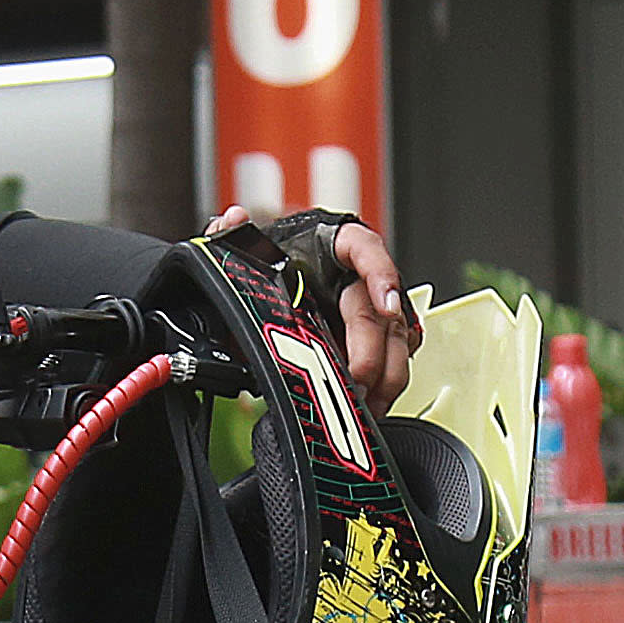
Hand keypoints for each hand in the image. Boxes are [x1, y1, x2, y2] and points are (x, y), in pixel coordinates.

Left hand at [204, 204, 416, 405]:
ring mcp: (368, 309)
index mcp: (331, 247)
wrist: (266, 295)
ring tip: (367, 402)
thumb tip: (230, 219)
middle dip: (372, 349)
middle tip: (358, 378)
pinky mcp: (373, 338)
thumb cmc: (267, 271)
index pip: (364, 249)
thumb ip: (229, 237)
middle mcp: (356, 277)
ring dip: (385, 374)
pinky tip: (372, 402)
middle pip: (379, 311)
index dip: (380, 275)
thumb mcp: (244, 257)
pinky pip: (393, 358)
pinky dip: (385, 384)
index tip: (385, 303)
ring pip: (395, 338)